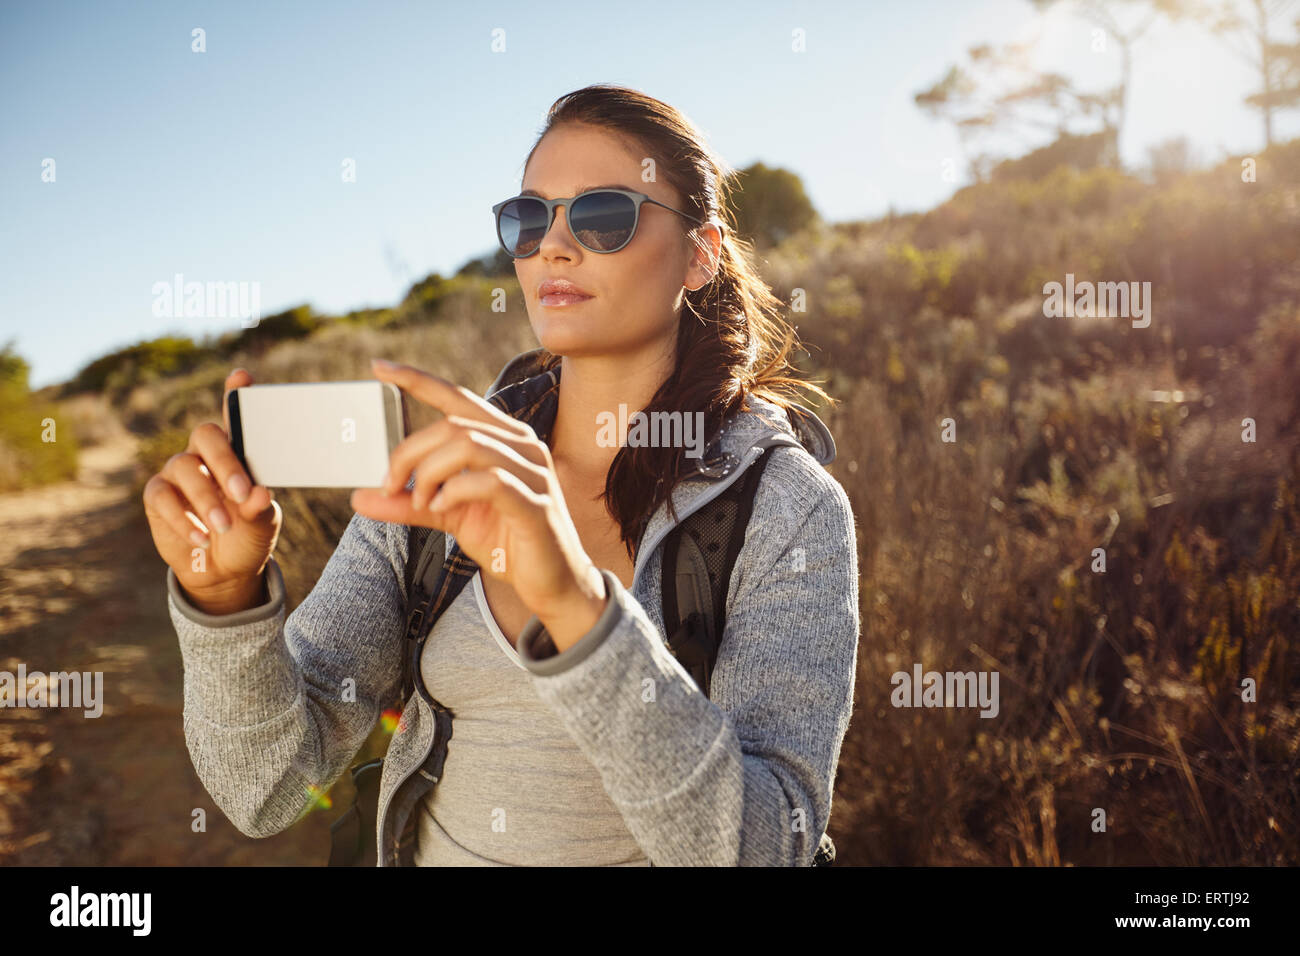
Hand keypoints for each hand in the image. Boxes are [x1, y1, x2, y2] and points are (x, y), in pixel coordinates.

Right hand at [143, 368, 281, 610]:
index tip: (241, 377)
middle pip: (205, 435)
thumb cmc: (247, 535)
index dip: (236, 394)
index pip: (235, 416)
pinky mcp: (157, 496)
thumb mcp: (262, 524)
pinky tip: (201, 537)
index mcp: (237, 452)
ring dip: (205, 499)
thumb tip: (261, 493)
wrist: (223, 569)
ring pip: (184, 468)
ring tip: (224, 527)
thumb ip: (260, 508)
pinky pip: (163, 498)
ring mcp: (178, 472)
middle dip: (225, 463)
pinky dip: (183, 519)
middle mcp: (204, 454)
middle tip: (242, 494)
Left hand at [351, 359, 606, 648]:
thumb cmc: (508, 543)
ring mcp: (534, 472)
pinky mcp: (536, 503)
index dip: (419, 381)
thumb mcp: (450, 517)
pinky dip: (455, 491)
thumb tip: (359, 497)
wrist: (553, 584)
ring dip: (430, 472)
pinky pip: (489, 481)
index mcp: (504, 440)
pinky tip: (441, 507)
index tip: (379, 368)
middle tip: (389, 485)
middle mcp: (523, 446)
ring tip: (420, 500)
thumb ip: (409, 503)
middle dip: (410, 453)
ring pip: (469, 446)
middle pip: (454, 425)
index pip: (459, 399)